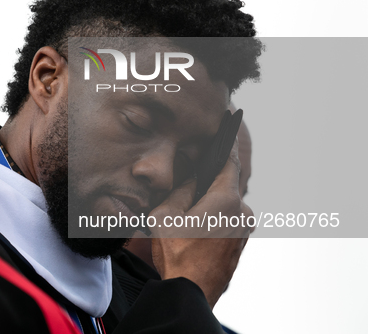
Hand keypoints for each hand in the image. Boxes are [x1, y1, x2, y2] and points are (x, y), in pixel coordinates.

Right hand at [149, 141, 251, 308]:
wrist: (190, 291)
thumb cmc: (176, 253)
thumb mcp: (165, 214)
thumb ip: (180, 188)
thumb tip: (189, 173)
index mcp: (226, 199)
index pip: (229, 161)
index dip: (227, 141)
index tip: (231, 120)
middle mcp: (242, 212)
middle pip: (222, 185)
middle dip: (205, 183)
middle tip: (183, 191)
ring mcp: (244, 230)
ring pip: (223, 205)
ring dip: (207, 204)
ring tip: (183, 218)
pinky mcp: (240, 244)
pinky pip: (226, 221)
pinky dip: (213, 219)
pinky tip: (192, 231)